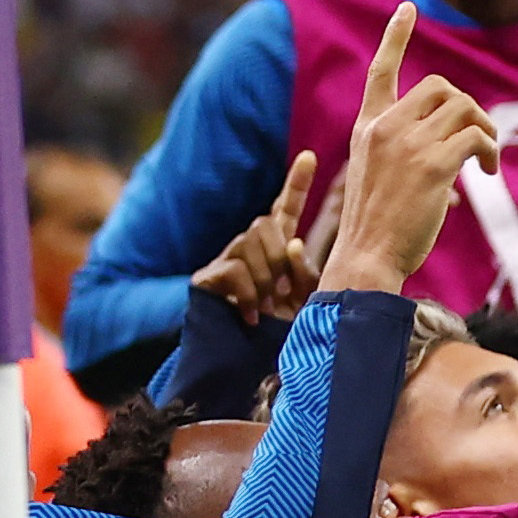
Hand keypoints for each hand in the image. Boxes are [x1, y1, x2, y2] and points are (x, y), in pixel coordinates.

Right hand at [192, 151, 320, 323]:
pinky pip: (234, 269)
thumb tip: (293, 242)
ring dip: (266, 281)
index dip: (296, 183)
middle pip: (265, 224)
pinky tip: (251, 315)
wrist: (247, 361)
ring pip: (249, 245)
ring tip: (268, 309)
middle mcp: (250, 245)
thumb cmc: (280, 329)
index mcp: (277, 246)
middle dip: (279, 258)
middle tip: (282, 294)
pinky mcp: (207, 276)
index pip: (286, 208)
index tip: (310, 156)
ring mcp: (226, 257)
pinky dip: (249, 294)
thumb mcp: (303, 300)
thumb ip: (305, 271)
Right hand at [324, 3, 503, 297]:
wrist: (366, 259)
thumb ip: (408, 159)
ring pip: (464, 108)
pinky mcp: (433, 166)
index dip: (396, 37)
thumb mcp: (380, 181)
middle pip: (441, 87)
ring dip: (486, 131)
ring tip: (487, 161)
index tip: (407, 9)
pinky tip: (489, 174)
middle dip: (469, 109)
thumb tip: (458, 174)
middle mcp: (384, 128)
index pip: (381, 71)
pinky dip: (490, 151)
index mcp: (367, 128)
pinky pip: (476, 138)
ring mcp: (407, 144)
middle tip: (479, 143)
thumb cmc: (376, 230)